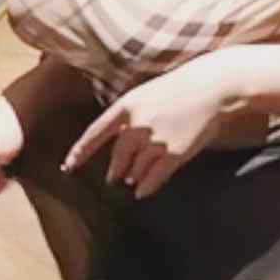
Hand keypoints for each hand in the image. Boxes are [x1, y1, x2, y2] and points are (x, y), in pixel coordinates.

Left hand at [60, 57, 234, 199]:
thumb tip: (120, 144)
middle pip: (118, 157)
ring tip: (132, 181)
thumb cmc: (179, 89)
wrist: (211, 88)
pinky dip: (147, 188)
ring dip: (133, 177)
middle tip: (112, 178)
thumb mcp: (146, 95)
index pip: (96, 133)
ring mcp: (155, 141)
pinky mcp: (174, 154)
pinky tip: (143, 192)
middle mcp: (137, 125)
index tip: (68, 166)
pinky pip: (154, 178)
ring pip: (136, 169)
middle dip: (115, 170)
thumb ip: (130, 118)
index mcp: (126, 106)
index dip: (80, 151)